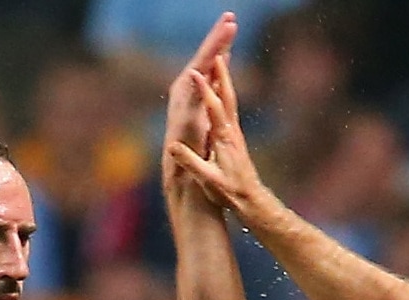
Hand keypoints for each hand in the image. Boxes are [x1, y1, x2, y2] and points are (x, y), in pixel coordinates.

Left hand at [164, 13, 238, 161]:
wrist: (178, 174)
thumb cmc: (185, 158)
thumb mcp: (186, 138)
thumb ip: (188, 118)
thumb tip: (185, 104)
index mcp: (186, 96)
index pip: (203, 63)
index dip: (217, 45)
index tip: (229, 27)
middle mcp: (185, 90)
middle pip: (203, 57)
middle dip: (217, 37)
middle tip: (230, 16)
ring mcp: (190, 94)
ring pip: (206, 63)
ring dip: (218, 45)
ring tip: (229, 25)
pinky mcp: (195, 101)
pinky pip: (208, 75)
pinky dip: (217, 62)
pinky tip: (224, 54)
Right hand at [166, 55, 269, 218]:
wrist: (252, 200)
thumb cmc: (229, 192)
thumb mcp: (208, 180)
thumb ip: (191, 162)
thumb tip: (172, 147)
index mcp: (223, 139)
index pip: (213, 108)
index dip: (204, 89)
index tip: (194, 71)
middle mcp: (232, 131)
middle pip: (227, 96)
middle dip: (221, 74)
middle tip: (216, 52)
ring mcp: (235, 133)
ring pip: (230, 100)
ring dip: (225, 79)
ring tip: (221, 60)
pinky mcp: (236, 137)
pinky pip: (230, 109)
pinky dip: (225, 94)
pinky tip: (223, 89)